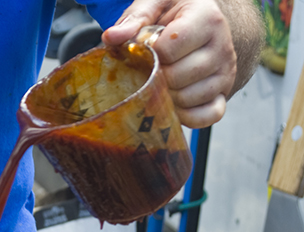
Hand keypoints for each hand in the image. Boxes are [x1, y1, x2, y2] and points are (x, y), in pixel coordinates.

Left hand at [102, 0, 237, 127]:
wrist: (199, 21)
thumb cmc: (174, 12)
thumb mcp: (155, 3)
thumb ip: (135, 18)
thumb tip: (112, 37)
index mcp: (207, 18)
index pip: (170, 47)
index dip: (150, 52)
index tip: (147, 47)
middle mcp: (222, 46)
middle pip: (178, 77)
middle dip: (156, 76)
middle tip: (150, 67)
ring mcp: (225, 72)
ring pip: (190, 98)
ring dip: (167, 96)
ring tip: (160, 81)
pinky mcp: (224, 93)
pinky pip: (208, 116)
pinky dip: (187, 116)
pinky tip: (172, 103)